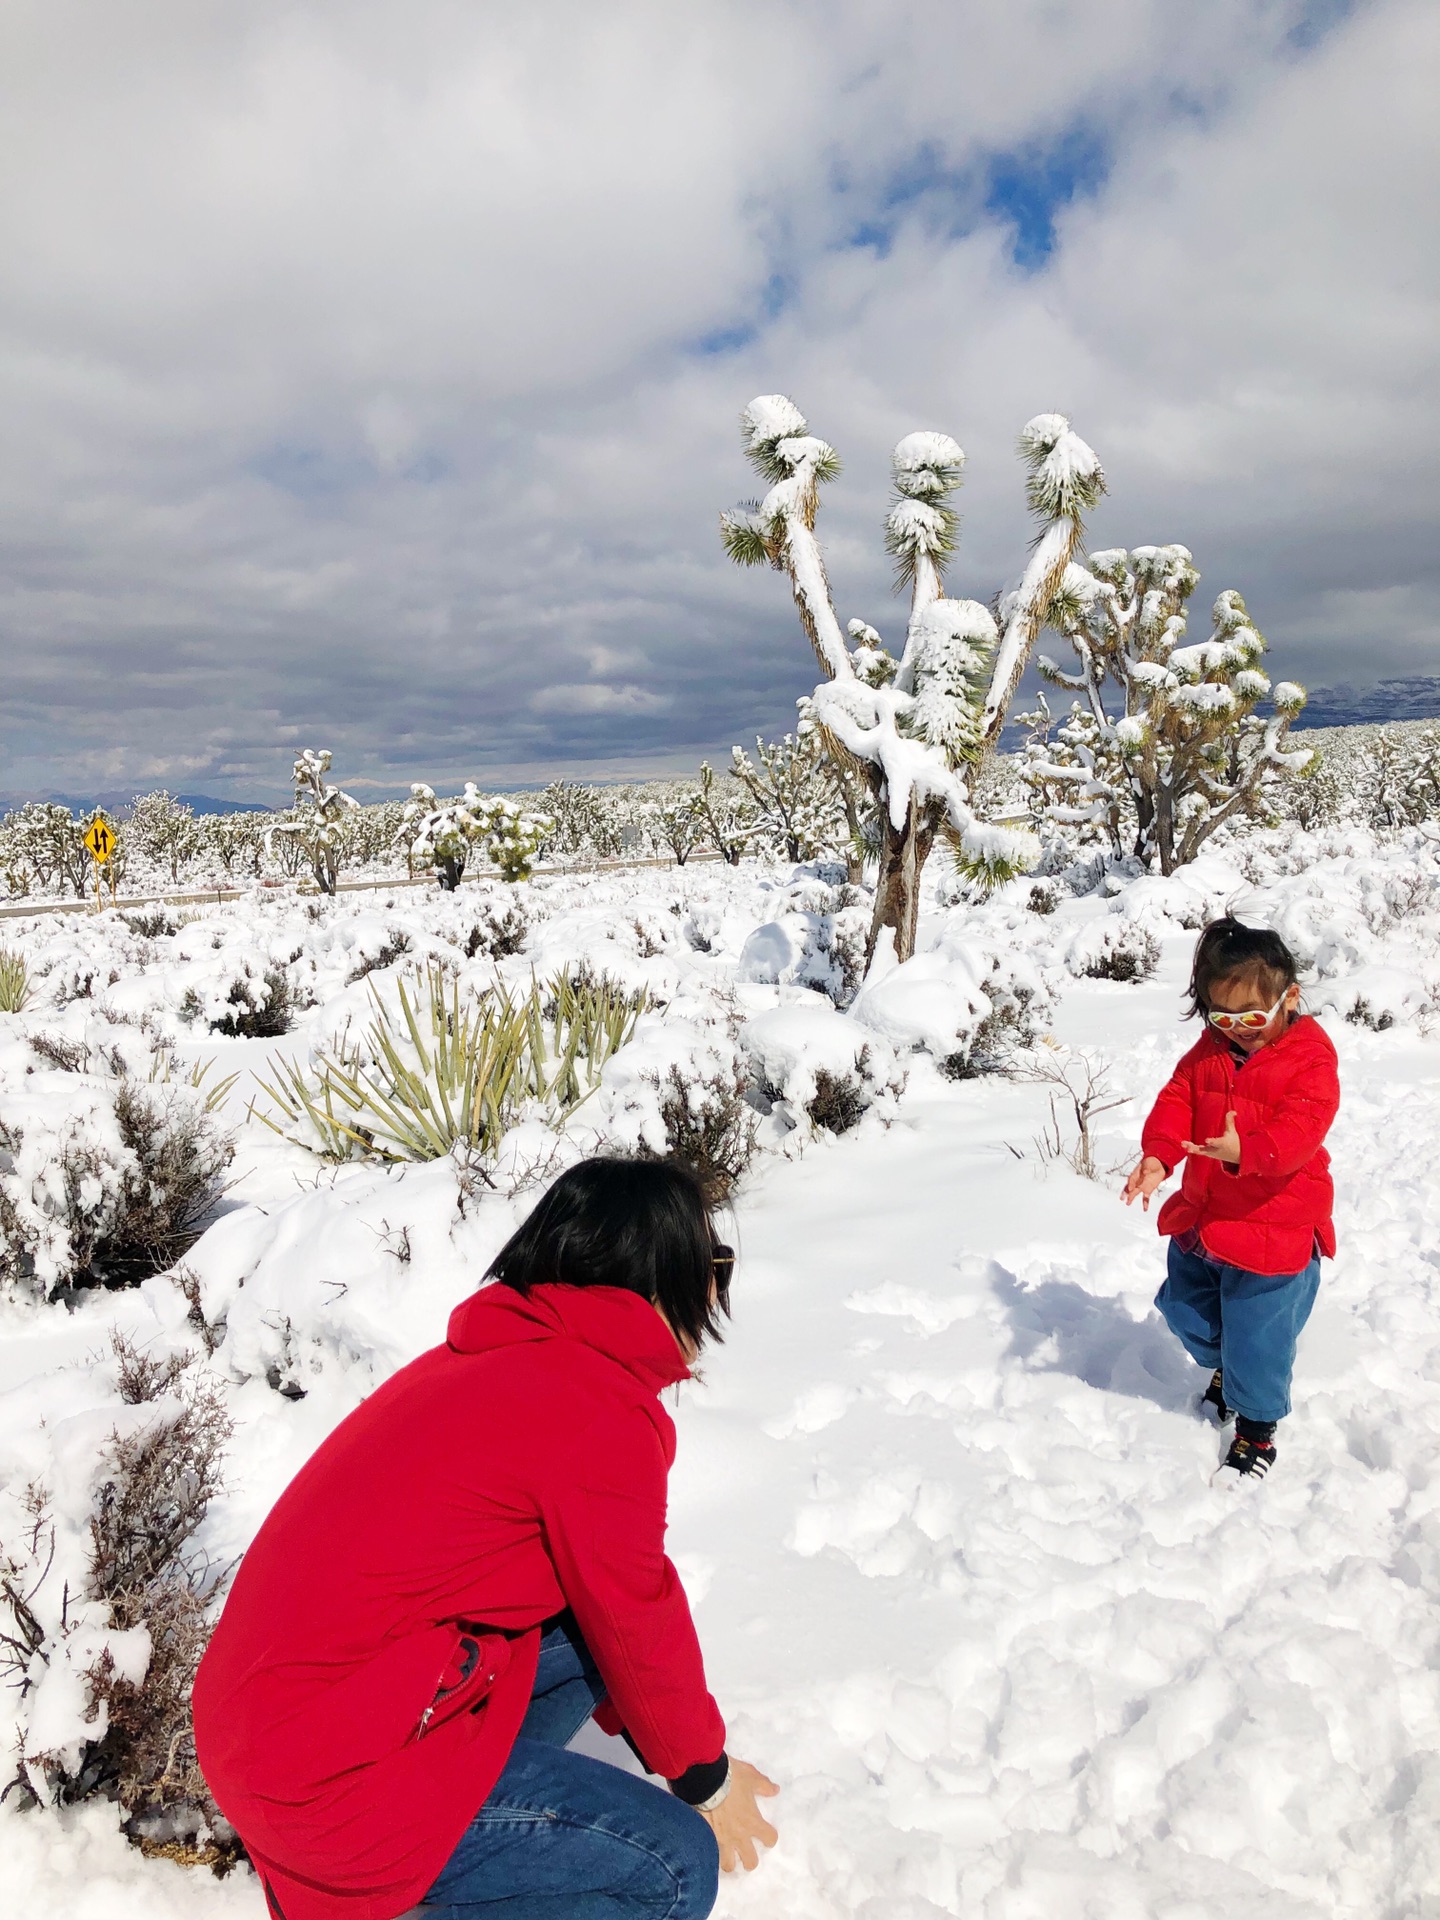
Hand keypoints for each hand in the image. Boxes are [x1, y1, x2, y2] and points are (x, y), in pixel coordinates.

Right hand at [702, 1758, 778, 1872]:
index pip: (770, 1839)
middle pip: (751, 1862)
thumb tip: (776, 1790)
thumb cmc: (731, 1778)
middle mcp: (739, 1836)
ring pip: (728, 1865)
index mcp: (752, 1822)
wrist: (704, 1780)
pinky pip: (710, 1853)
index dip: (770, 1837)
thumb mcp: (751, 1777)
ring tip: (727, 1854)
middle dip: (750, 1859)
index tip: (766, 1833)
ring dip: (729, 1860)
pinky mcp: (705, 1838)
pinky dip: (712, 1852)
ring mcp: (721, 1840)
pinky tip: (710, 1845)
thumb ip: (764, 1786)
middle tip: (746, 1851)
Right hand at [1123, 1155, 1167, 1209]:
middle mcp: (1137, 1181)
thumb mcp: (1148, 1164)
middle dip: (1126, 1193)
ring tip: (1128, 1203)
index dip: (1130, 1184)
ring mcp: (1142, 1186)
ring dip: (1131, 1198)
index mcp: (1135, 1174)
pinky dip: (1145, 1203)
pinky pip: (1146, 1198)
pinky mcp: (1148, 1190)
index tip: (1129, 1188)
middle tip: (1123, 1198)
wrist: (1158, 1165)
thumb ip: (1146, 1168)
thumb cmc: (1151, 1163)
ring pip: (1135, 1193)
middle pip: (1130, 1187)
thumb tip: (1145, 1172)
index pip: (1131, 1179)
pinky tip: (1145, 1209)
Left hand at [1183, 1110, 1240, 1164]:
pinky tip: (1183, 1144)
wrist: (1236, 1156)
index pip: (1217, 1143)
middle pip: (1205, 1150)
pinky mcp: (1206, 1153)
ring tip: (1183, 1144)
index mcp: (1222, 1144)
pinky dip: (1191, 1148)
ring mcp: (1210, 1153)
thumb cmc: (1234, 1142)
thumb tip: (1233, 1111)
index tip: (1206, 1141)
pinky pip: (1198, 1151)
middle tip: (1189, 1148)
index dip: (1212, 1142)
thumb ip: (1230, 1121)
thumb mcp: (1232, 1132)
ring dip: (1191, 1148)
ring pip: (1199, 1151)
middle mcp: (1215, 1150)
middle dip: (1197, 1149)